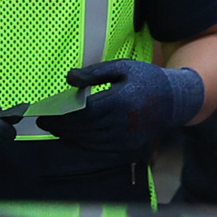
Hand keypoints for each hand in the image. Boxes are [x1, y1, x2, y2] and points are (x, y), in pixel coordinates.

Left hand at [37, 59, 204, 157]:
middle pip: (83, 129)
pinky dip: (82, 143)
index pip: (82, 112)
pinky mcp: (127, 146)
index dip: (61, 114)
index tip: (44, 112)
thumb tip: (69, 78)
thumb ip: (94, 73)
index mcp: (120, 101)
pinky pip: (99, 148)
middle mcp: (122, 123)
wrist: (174, 101)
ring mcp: (125, 138)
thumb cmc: (146, 79)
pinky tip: (72, 136)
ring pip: (89, 141)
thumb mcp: (122, 68)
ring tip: (53, 128)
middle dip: (60, 126)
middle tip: (42, 122)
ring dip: (68, 136)